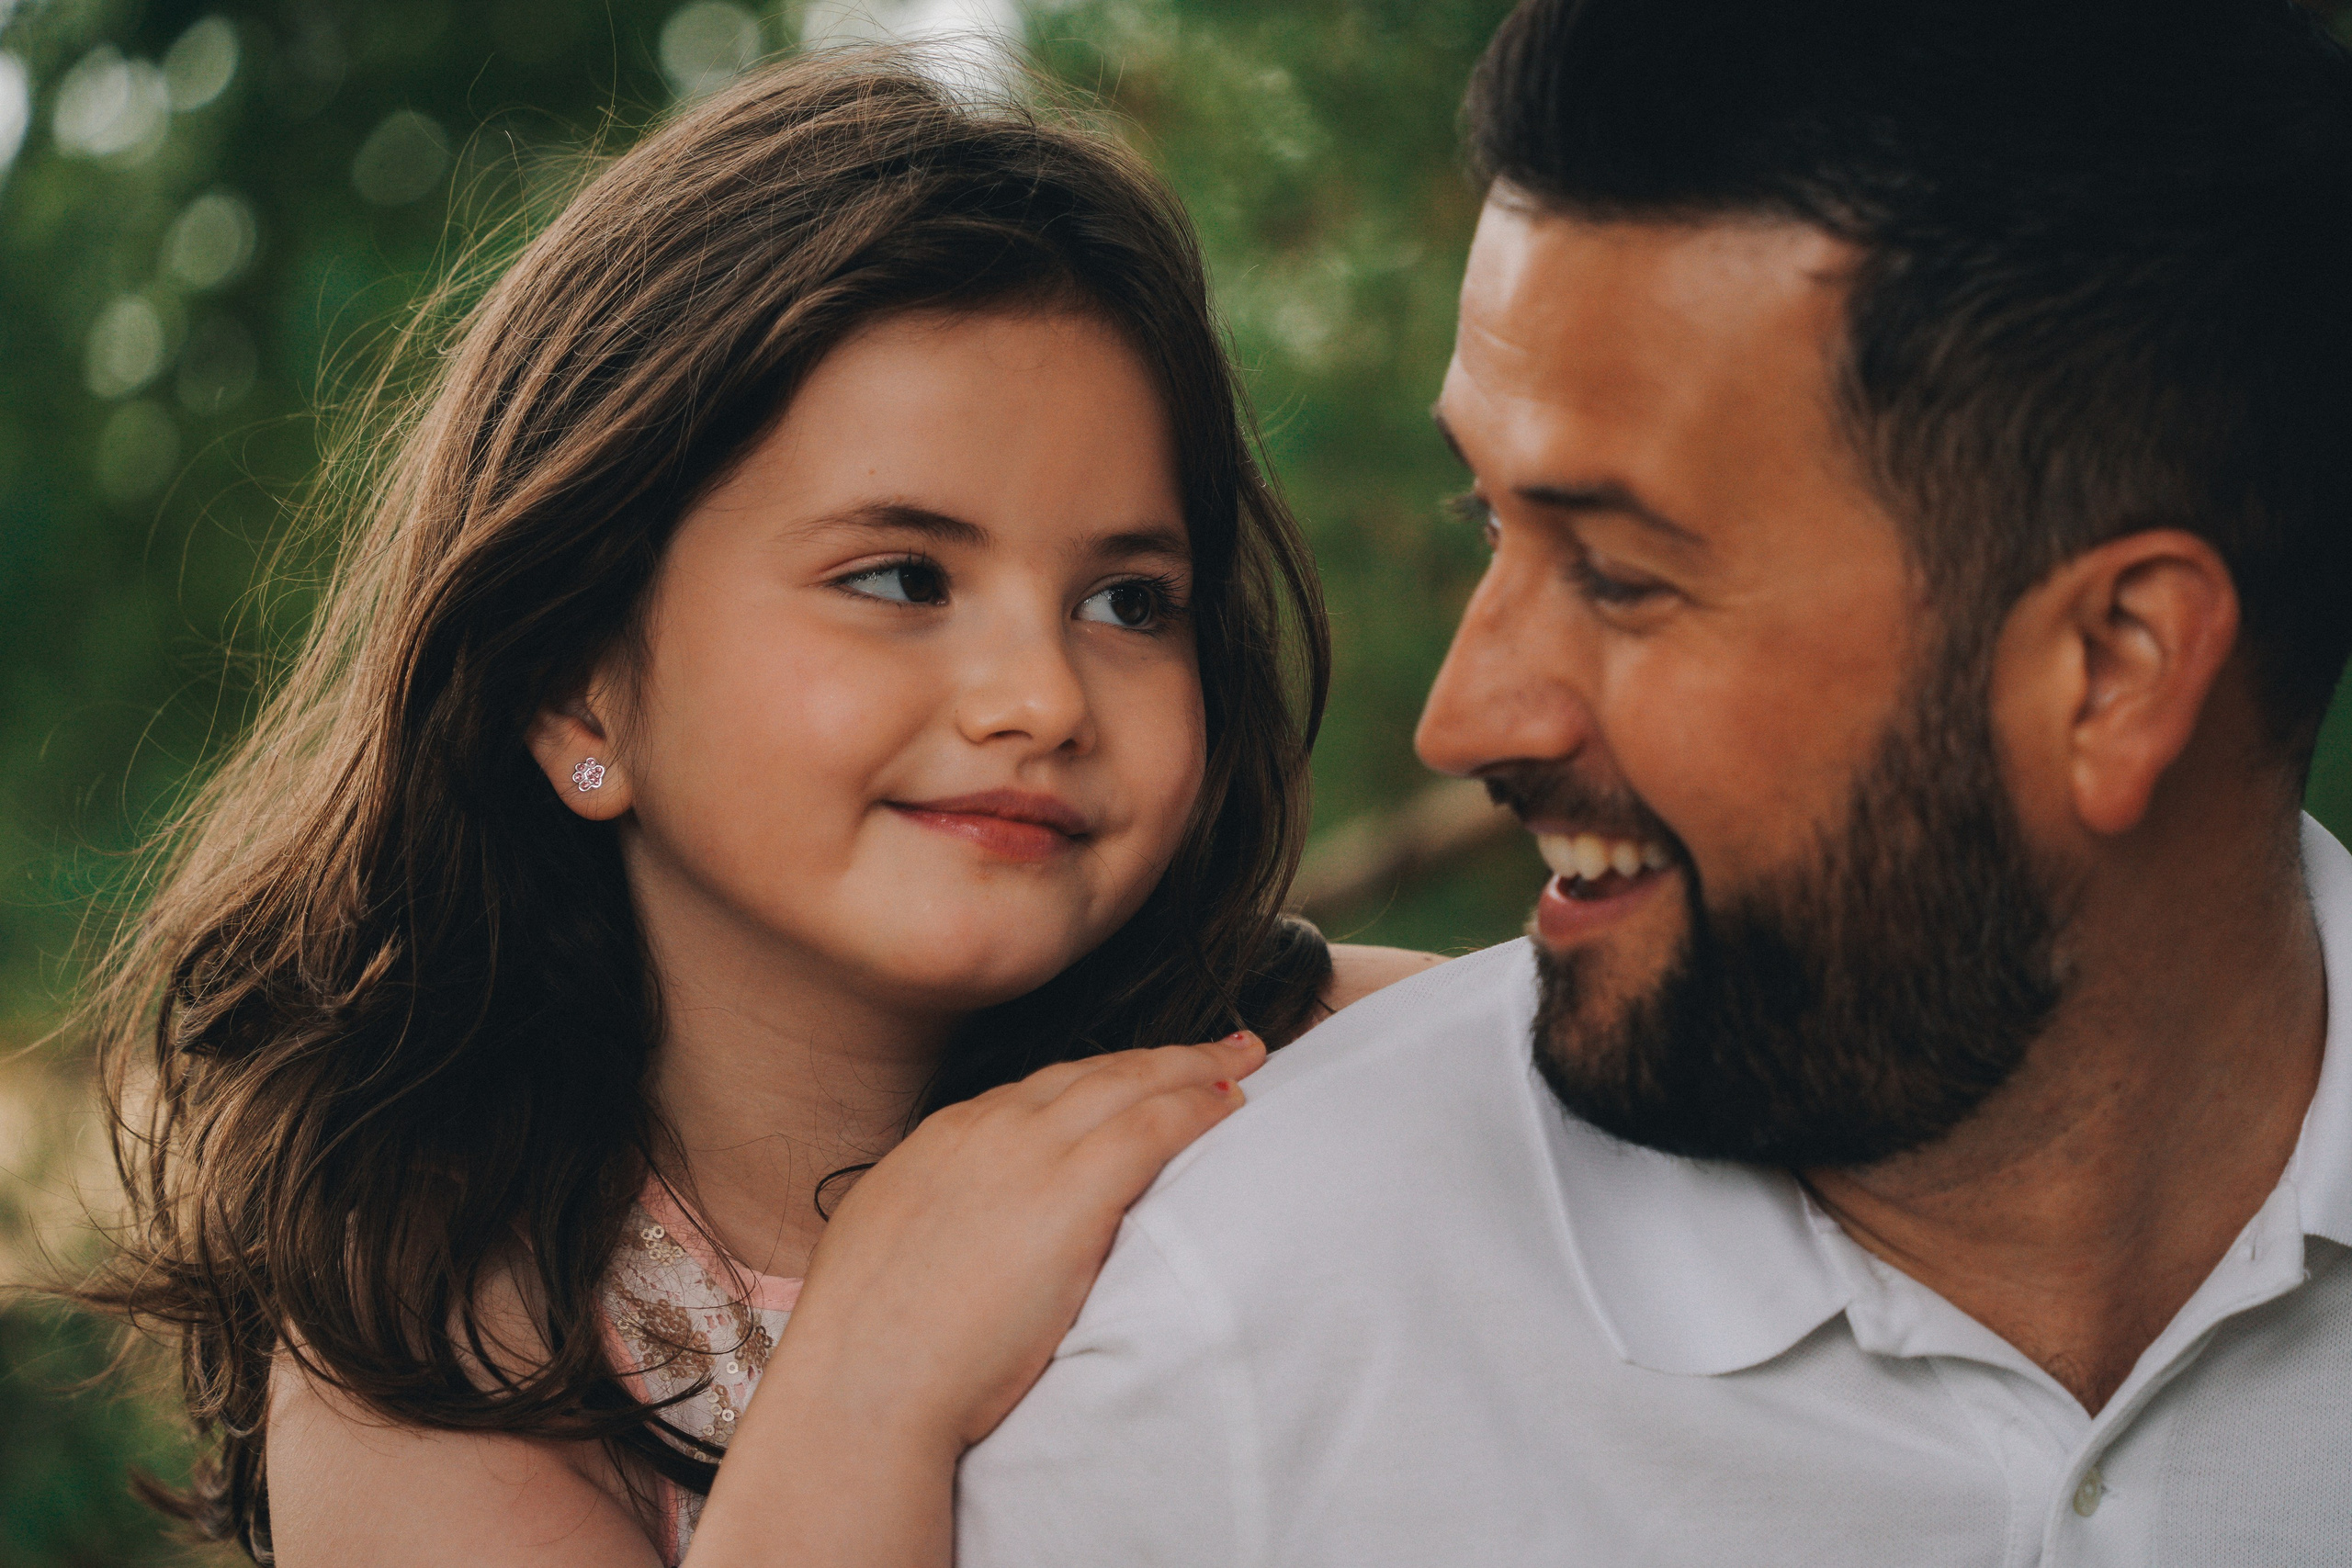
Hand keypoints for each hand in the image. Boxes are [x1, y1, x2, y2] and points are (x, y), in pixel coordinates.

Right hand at [765, 1029, 1266, 1453]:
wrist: (866, 1382)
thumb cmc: (873, 1349)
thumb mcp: (890, 1249)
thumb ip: (939, 1222)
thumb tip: (960, 1234)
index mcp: (944, 1138)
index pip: (1041, 1091)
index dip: (1100, 1082)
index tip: (1134, 1080)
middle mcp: (988, 1127)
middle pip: (1092, 1072)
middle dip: (1159, 1057)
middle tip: (1219, 1044)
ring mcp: (1030, 1153)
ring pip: (1129, 1083)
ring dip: (1192, 1068)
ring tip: (1242, 1059)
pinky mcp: (1072, 1192)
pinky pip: (1153, 1127)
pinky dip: (1197, 1106)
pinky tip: (1231, 1104)